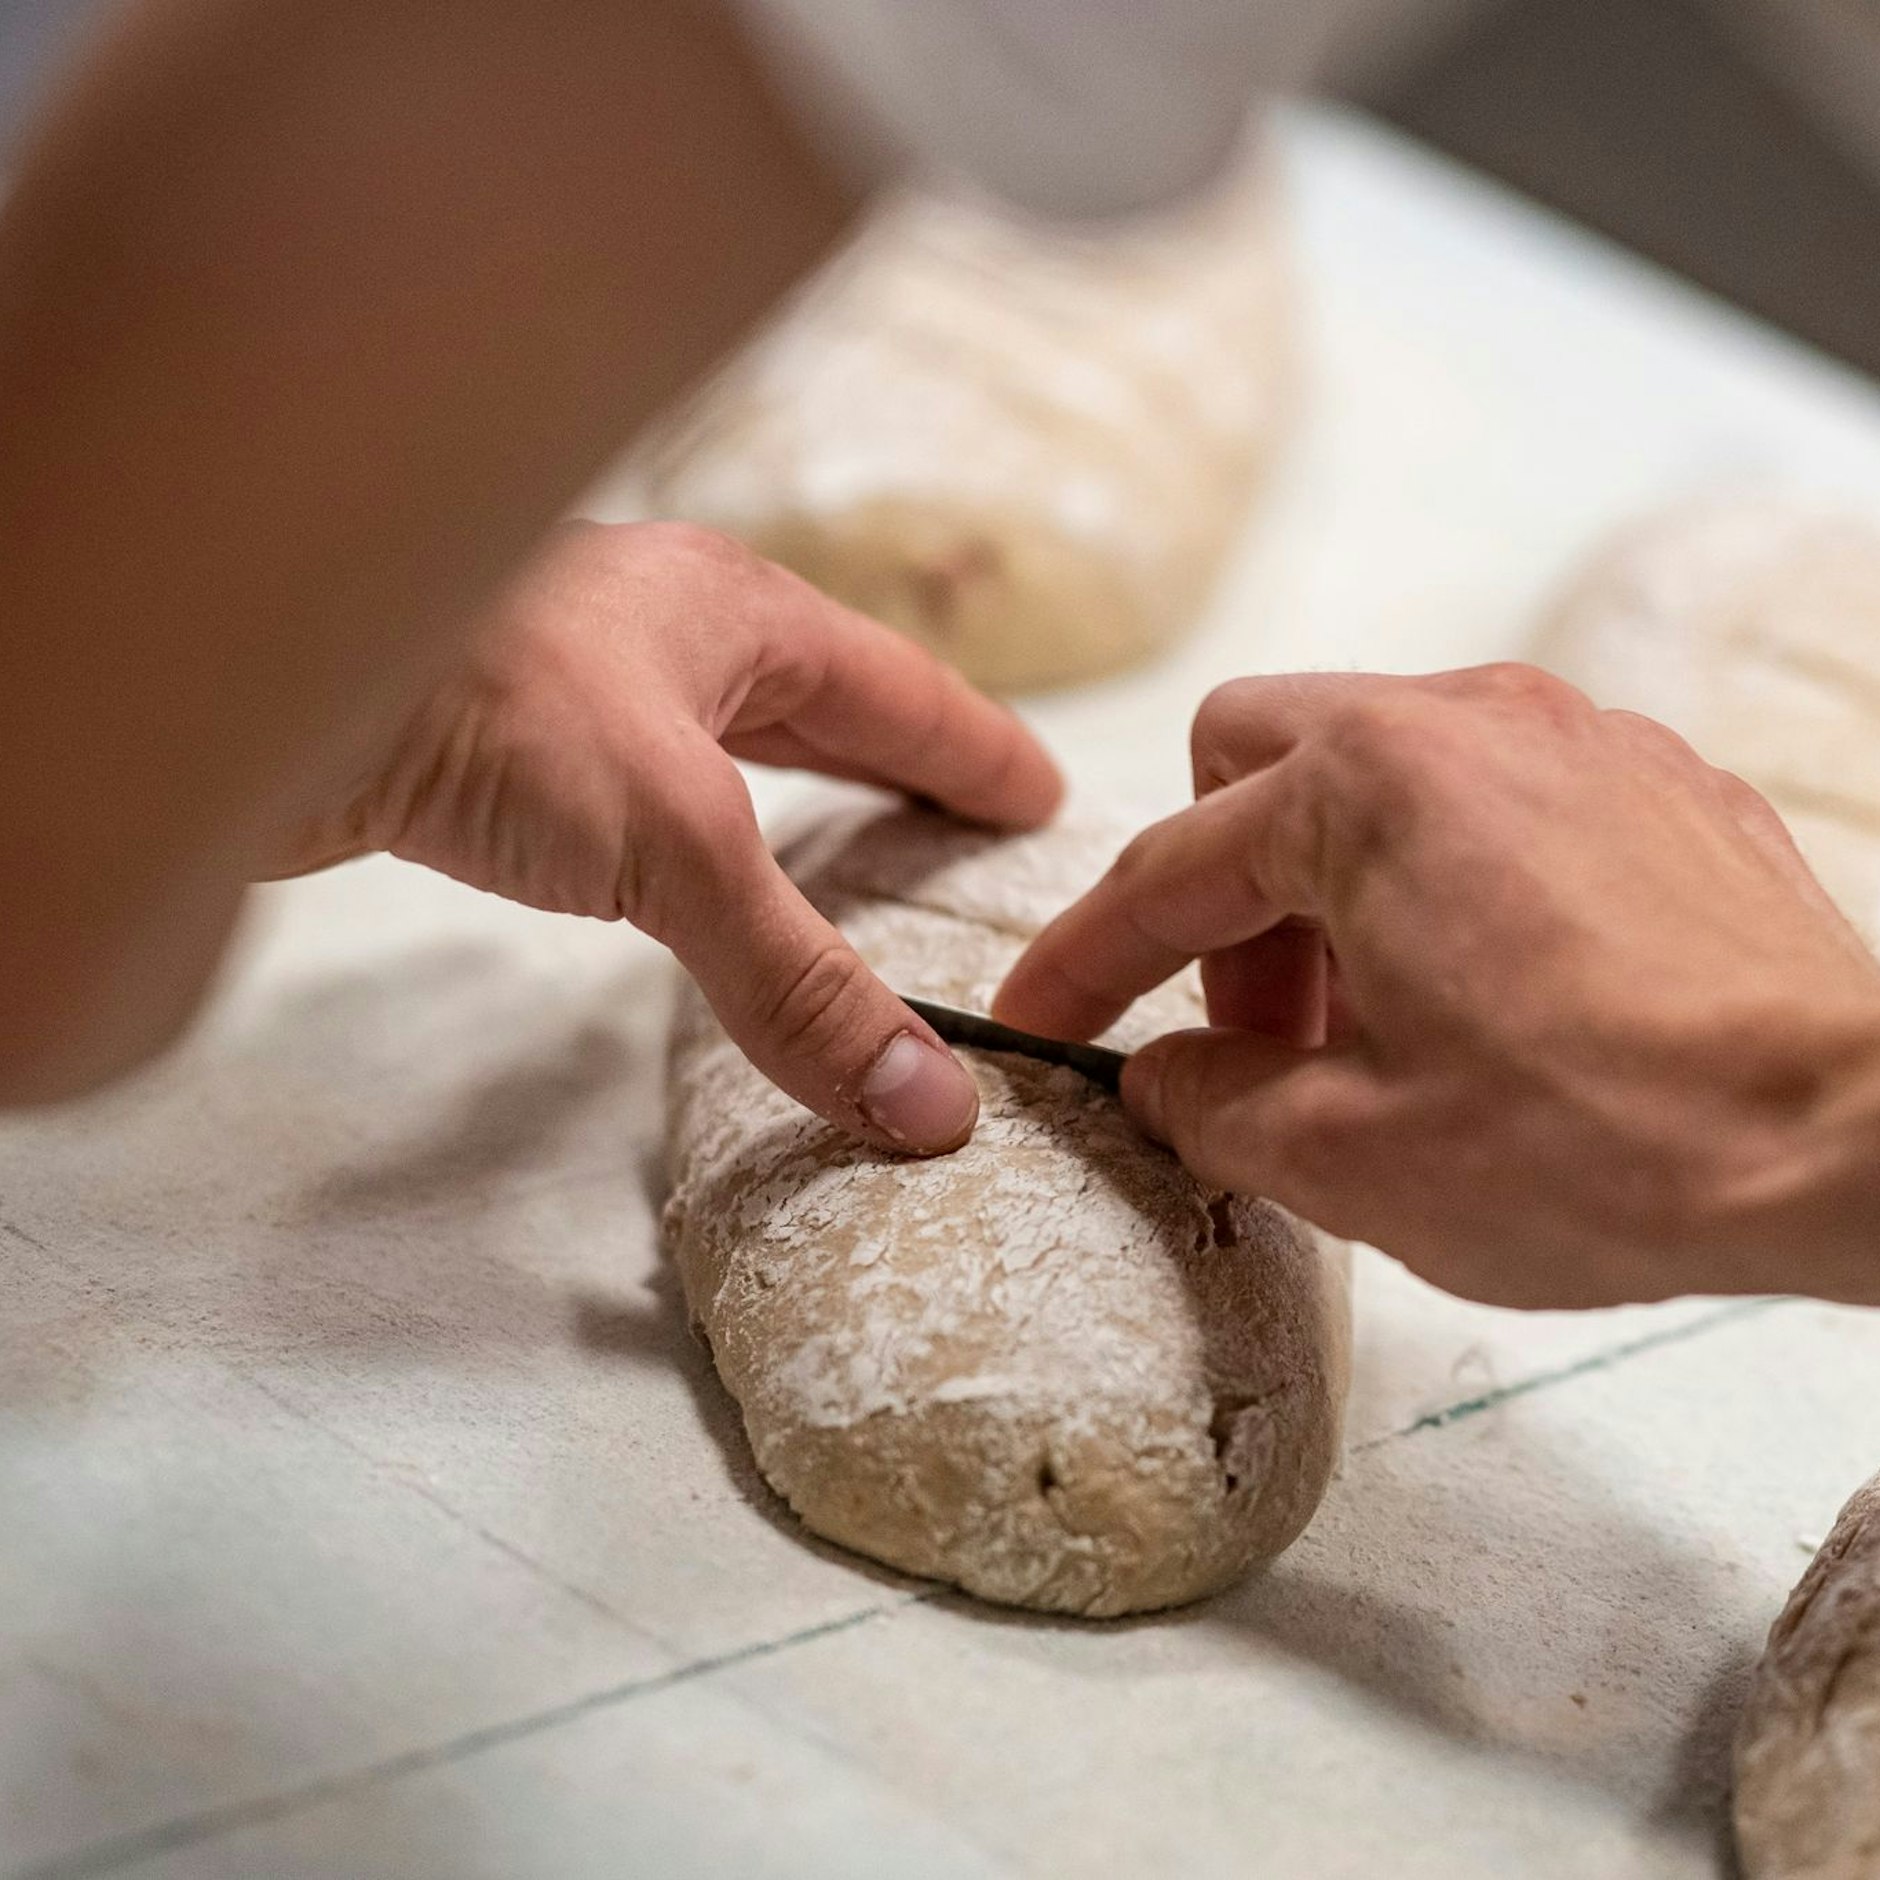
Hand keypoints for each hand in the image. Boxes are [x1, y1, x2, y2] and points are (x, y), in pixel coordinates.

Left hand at [281, 520, 1061, 1152]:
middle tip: (969, 817)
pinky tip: (690, 862)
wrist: (254, 677)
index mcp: (739, 613)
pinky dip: (700, 826)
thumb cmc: (482, 702)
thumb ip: (800, 981)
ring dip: (796, 787)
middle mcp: (666, 628)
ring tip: (850, 841)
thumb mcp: (679, 844)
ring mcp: (580, 675)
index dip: (978, 753)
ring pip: (726, 735)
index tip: (1042, 797)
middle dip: (899, 760)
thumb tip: (927, 1107)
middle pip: (821, 700)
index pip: (901, 693)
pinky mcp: (500, 734)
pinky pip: (646, 780)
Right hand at [995, 666, 1879, 1306]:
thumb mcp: (1353, 1157)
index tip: (1043, 1016)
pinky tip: (1486, 996)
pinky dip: (1438, 880)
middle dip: (1220, 896)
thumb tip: (1166, 1076)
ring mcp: (1575, 737)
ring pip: (1373, 771)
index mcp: (1364, 788)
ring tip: (1379, 1030)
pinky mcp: (1654, 781)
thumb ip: (1213, 1100)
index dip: (1085, 958)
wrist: (1860, 1137)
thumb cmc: (1613, 1142)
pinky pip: (1489, 796)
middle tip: (1258, 1030)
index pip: (1167, 872)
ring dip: (1328, 890)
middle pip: (1254, 761)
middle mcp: (1466, 723)